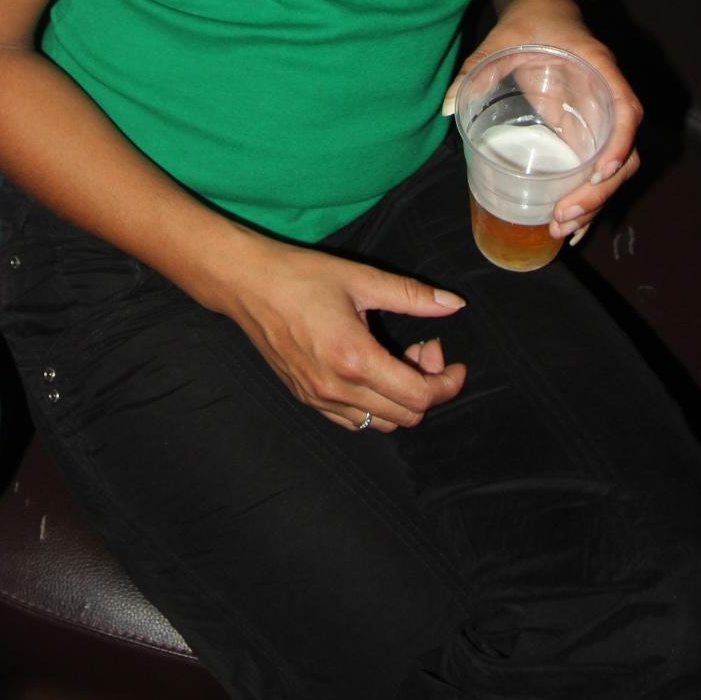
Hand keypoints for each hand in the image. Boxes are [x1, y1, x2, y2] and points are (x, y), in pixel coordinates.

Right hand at [226, 239, 465, 432]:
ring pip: (380, 423)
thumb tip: (454, 304)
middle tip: (424, 347)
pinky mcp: (305, 398)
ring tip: (396, 357)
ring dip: (400, 397)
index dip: (447, 383)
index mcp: (355, 359)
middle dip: (427, 385)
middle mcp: (337, 389)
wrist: (246, 284)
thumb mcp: (360, 278)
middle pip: (406, 416)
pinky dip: (374, 404)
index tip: (454, 362)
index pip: (419, 397)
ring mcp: (318, 398)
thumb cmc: (300, 276)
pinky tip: (371, 369)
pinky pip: (352, 420)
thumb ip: (411, 296)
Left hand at [441, 0, 640, 246]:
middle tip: (562, 219)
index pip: (625, 109)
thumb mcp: (500, 38)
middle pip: (624, 152)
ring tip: (563, 231)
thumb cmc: (529, 18)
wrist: (547, 3)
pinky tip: (573, 226)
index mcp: (597, 67)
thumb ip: (474, 69)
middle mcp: (607, 95)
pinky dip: (590, 198)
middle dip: (598, 193)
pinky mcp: (587, 127)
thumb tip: (447, 107)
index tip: (597, 173)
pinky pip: (599, 167)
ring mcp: (601, 114)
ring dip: (596, 203)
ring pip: (616, 168)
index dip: (618, 144)